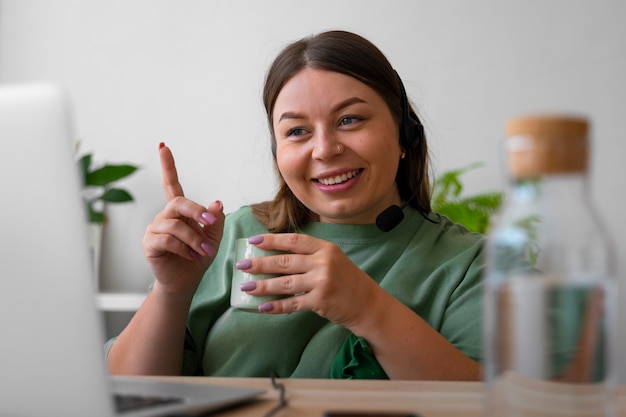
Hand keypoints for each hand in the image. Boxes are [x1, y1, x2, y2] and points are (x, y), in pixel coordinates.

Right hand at [142, 143, 224, 295]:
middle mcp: (165, 216)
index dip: (167, 165)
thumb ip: (215, 220)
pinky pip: (167, 239)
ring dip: (194, 239)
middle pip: (178, 202)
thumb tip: (217, 203)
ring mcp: (155, 228)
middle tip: (210, 224)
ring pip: (175, 225)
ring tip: (204, 251)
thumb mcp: (214, 238)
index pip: (171, 183)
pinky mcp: (149, 243)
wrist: (186, 281)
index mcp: (179, 211)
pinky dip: (184, 248)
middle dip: (197, 212)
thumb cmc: (198, 257)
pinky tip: (191, 256)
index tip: (162, 146)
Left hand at [237, 233, 383, 329]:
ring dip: (263, 286)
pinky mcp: (321, 301)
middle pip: (285, 261)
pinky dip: (276, 306)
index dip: (271, 240)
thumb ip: (311, 256)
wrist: (368, 304)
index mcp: (325, 248)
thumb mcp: (333, 260)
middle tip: (241, 266)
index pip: (294, 241)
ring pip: (285, 282)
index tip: (253, 241)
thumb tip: (277, 256)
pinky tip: (263, 306)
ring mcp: (322, 281)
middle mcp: (323, 262)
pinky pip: (293, 303)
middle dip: (260, 264)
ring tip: (246, 287)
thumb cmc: (348, 281)